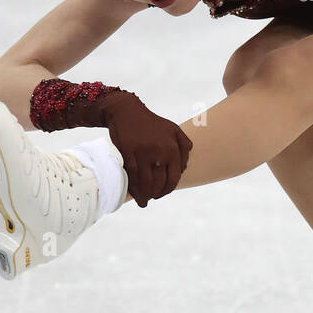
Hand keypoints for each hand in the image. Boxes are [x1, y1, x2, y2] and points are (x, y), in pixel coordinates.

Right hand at [97, 91, 192, 207]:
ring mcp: (144, 153)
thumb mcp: (173, 129)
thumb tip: (185, 167)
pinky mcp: (129, 153)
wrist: (127, 111)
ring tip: (144, 201)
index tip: (163, 193)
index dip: (169, 189)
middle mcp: (160, 152)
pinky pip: (133, 176)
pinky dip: (134, 188)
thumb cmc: (151, 122)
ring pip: (146, 182)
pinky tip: (134, 194)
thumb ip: (184, 145)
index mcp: (173, 148)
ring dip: (145, 195)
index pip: (175, 176)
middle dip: (157, 194)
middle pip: (161, 182)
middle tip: (152, 198)